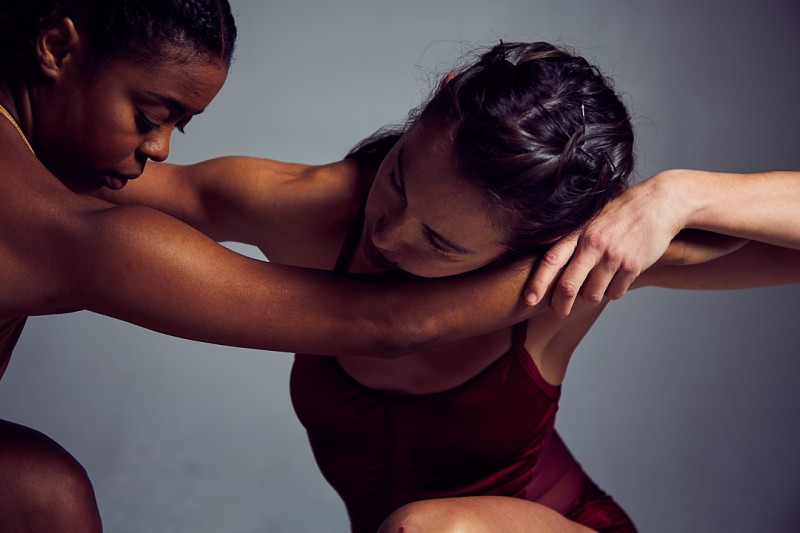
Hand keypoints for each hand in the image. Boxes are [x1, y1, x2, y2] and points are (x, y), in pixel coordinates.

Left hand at [525, 174, 684, 315]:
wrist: (660, 203)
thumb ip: (572, 237)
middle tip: (558, 312)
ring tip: (595, 284)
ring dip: (591, 295)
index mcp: (579, 231)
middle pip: (569, 286)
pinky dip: (612, 292)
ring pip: (593, 294)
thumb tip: (549, 264)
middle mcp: (594, 244)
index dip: (538, 283)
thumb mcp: (591, 217)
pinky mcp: (633, 266)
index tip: (529, 300)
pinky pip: (615, 293)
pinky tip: (615, 278)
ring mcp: (614, 256)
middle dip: (560, 305)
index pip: (552, 260)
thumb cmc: (620, 211)